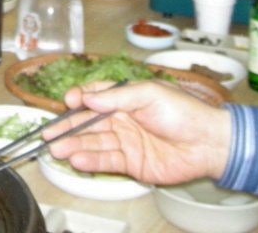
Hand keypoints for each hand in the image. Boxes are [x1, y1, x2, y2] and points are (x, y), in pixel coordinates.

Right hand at [42, 80, 232, 184]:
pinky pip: (106, 161)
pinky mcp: (131, 163)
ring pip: (93, 143)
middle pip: (88, 123)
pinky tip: (77, 160)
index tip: (68, 101)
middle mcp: (121, 119)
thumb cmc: (184, 112)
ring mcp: (125, 142)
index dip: (79, 99)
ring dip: (74, 146)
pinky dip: (91, 161)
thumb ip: (118, 97)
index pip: (94, 97)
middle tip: (47, 133)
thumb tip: (88, 98)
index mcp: (125, 98)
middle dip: (67, 127)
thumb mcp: (150, 93)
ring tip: (56, 150)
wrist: (209, 144)